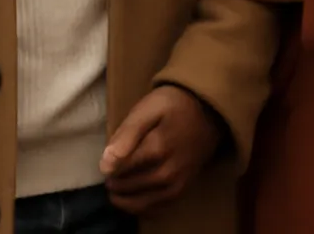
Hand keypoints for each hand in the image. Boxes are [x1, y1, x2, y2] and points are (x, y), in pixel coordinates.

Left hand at [100, 84, 221, 214]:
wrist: (208, 110)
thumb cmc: (173, 105)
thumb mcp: (147, 109)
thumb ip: (125, 135)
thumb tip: (105, 166)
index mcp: (156, 148)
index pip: (120, 170)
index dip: (107, 168)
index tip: (105, 162)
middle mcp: (168, 171)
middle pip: (130, 187)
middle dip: (115, 184)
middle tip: (108, 177)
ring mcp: (178, 182)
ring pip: (143, 203)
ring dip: (125, 200)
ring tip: (116, 191)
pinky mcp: (184, 188)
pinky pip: (160, 207)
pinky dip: (144, 208)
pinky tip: (135, 200)